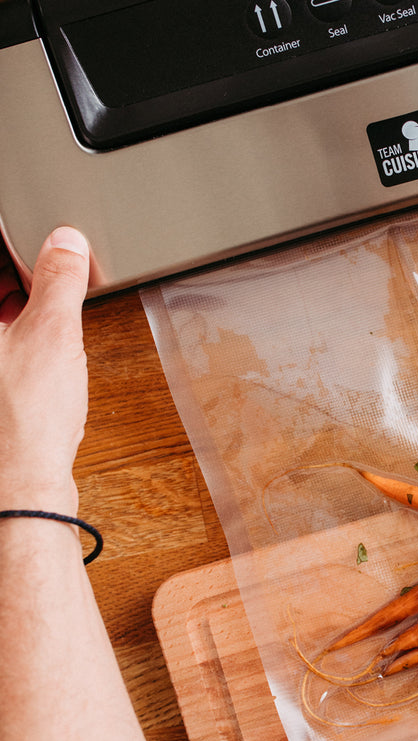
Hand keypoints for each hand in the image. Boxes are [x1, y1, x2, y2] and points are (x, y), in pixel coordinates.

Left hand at [0, 228, 90, 515]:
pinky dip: (11, 333)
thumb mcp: (54, 333)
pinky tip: (38, 340)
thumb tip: (65, 244)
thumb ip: (59, 280)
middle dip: (12, 277)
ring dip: (11, 303)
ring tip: (43, 298)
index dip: (7, 246)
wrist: (19, 483)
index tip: (29, 237)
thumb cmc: (22, 420)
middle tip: (41, 261)